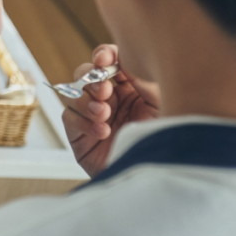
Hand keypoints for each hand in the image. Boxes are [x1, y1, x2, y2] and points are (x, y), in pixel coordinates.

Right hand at [60, 44, 159, 177]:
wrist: (158, 180)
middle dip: (92, 78)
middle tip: (105, 90)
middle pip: (87, 73)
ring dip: (87, 101)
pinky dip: (83, 121)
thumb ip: (143, 79)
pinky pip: (69, 117)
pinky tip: (102, 131)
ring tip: (105, 115)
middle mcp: (110, 100)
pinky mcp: (79, 136)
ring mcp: (93, 117)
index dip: (104, 55)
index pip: (111, 61)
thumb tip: (124, 59)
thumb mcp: (161, 104)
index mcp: (131, 87)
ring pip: (74, 92)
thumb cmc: (167, 142)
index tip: (103, 58)